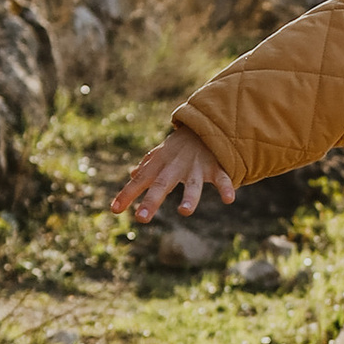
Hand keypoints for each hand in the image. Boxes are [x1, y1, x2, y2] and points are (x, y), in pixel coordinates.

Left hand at [112, 133, 235, 224]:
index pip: (140, 181)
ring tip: (184, 212)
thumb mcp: (161, 154)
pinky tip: (229, 199)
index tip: (114, 209)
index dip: (127, 194)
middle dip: (151, 201)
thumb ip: (147, 166)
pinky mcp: (215, 168)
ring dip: (189, 197)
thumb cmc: (179, 146)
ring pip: (193, 184)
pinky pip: (221, 179)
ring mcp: (196, 167)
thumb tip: (133, 173)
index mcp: (160, 165)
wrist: (205, 125)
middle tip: (141, 218)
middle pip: (161, 185)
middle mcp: (175, 167)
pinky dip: (226, 188)